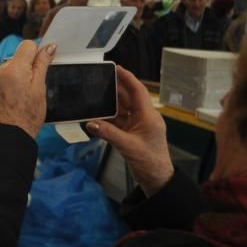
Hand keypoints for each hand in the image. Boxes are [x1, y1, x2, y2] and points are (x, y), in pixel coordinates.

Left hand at [0, 41, 55, 139]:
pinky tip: (8, 95)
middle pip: (16, 57)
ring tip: (17, 93)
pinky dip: (3, 82)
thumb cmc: (27, 115)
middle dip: (24, 67)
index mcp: (15, 69)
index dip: (36, 53)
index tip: (39, 63)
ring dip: (13, 75)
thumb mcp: (40, 87)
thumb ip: (42, 63)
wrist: (10, 132)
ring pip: (7, 66)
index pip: (27, 45)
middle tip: (29, 86)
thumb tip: (49, 47)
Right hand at [86, 66, 172, 195]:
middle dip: (115, 88)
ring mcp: (137, 126)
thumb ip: (108, 134)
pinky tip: (96, 116)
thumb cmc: (149, 162)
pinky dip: (107, 119)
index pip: (137, 91)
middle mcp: (143, 117)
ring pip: (122, 109)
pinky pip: (118, 121)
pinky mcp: (131, 134)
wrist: (156, 179)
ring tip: (95, 95)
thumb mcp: (128, 147)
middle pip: (128, 98)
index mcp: (148, 116)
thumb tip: (90, 123)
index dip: (127, 78)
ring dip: (109, 104)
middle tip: (100, 79)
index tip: (116, 67)